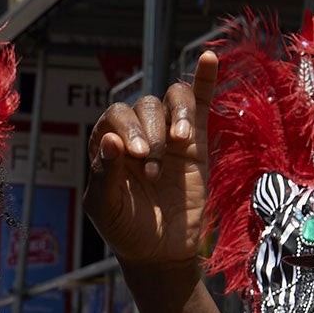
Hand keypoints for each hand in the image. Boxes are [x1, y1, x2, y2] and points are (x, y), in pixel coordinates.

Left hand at [87, 50, 217, 270]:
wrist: (160, 252)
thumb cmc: (126, 229)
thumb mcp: (106, 207)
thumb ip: (105, 174)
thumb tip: (112, 140)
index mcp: (108, 144)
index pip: (114, 116)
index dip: (126, 129)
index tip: (136, 156)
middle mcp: (137, 133)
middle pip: (144, 107)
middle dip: (150, 133)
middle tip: (152, 168)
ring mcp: (167, 135)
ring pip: (171, 101)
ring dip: (175, 115)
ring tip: (179, 141)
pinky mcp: (195, 143)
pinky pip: (199, 103)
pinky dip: (204, 80)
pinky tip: (208, 60)